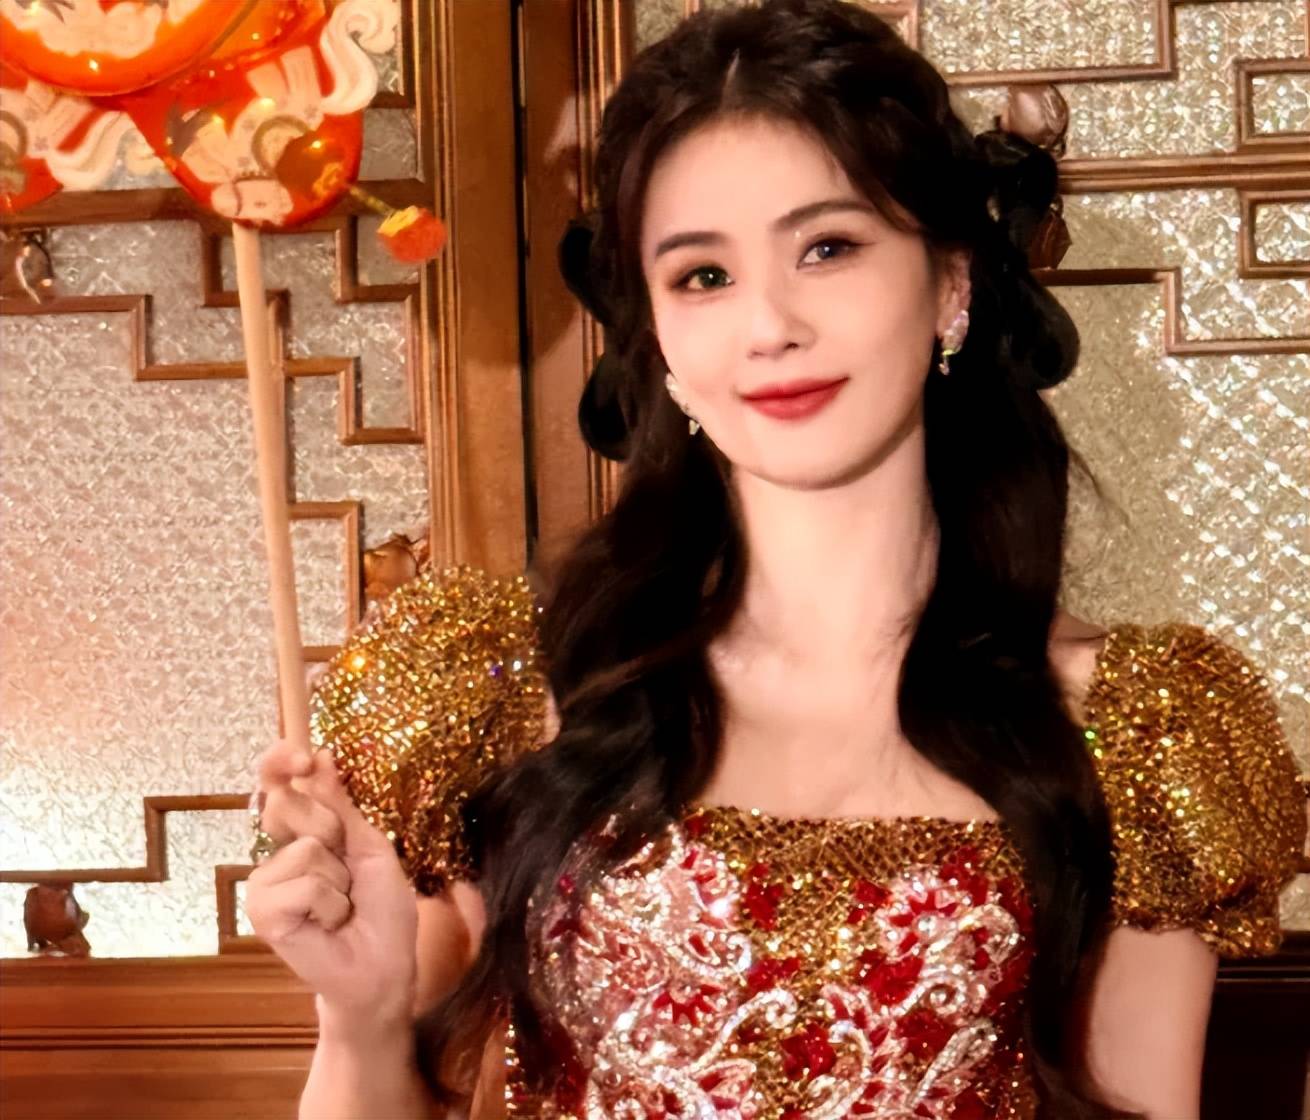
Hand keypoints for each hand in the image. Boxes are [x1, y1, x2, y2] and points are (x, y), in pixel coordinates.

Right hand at [246, 740, 418, 1026]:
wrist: (383, 965)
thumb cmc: (381, 909)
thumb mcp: (370, 846)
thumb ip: (341, 806)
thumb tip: (321, 755)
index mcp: (302, 832)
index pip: (277, 784)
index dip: (280, 762)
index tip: (303, 757)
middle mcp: (276, 853)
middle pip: (287, 804)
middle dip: (332, 830)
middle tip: (349, 870)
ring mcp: (265, 884)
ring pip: (306, 849)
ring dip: (340, 878)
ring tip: (342, 905)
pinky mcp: (262, 913)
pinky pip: (305, 885)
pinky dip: (331, 904)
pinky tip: (329, 923)